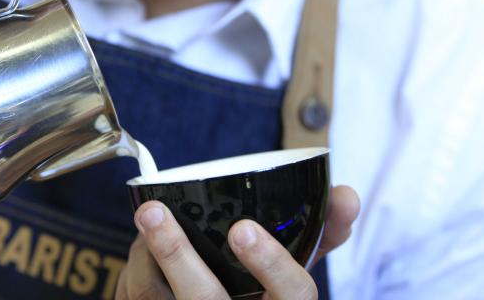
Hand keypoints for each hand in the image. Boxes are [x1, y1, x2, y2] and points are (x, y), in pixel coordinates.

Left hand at [116, 185, 359, 299]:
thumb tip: (346, 194)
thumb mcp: (292, 276)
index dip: (272, 264)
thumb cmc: (260, 299)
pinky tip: (140, 249)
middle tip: (154, 212)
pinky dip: (136, 271)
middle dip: (177, 255)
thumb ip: (320, 236)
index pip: (292, 295)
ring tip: (145, 218)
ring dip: (145, 258)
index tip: (243, 229)